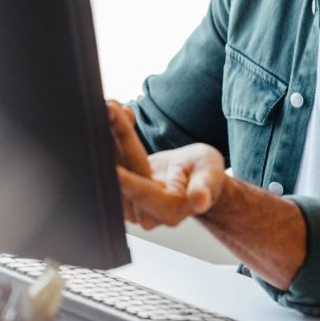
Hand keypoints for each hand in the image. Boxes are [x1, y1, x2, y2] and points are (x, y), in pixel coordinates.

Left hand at [107, 100, 226, 229]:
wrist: (194, 177)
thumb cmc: (206, 173)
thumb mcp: (210, 173)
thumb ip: (204, 187)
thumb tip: (200, 200)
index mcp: (169, 211)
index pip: (144, 193)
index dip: (130, 182)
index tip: (115, 170)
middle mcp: (145, 214)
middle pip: (124, 174)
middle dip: (116, 139)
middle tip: (110, 108)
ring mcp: (129, 206)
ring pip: (112, 167)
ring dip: (109, 135)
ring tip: (111, 107)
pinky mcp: (119, 193)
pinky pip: (109, 164)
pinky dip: (110, 139)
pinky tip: (113, 116)